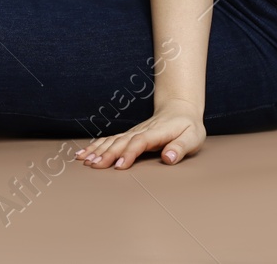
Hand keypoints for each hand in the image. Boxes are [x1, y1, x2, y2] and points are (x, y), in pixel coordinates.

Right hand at [73, 101, 205, 169]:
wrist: (180, 110)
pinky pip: (110, 140)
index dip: (129, 153)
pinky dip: (96, 146)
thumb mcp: (193, 137)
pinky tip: (83, 154)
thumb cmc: (188, 127)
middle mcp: (141, 131)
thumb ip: (180, 147)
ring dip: (98, 150)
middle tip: (94, 165)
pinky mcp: (129, 135)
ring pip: (113, 140)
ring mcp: (133, 132)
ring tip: (84, 160)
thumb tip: (168, 158)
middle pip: (122, 141)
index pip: (140, 142)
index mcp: (157, 132)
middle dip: (107, 153)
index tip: (120, 166)